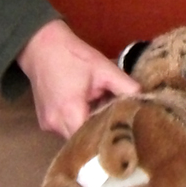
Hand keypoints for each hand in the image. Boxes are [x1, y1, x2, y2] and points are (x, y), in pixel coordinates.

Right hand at [17, 20, 139, 137]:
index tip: (125, 133)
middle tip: (118, 124)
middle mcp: (55, 124)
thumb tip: (145, 100)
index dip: (109, 136)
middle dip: (100, 133)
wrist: (40, 45)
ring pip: (74, 136)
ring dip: (89, 127)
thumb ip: (126, 86)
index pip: (92, 139)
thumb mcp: (104, 68)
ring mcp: (47, 124)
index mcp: (70, 111)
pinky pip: (65, 130)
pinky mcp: (45, 122)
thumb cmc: (72, 56)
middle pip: (83, 141)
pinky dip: (78, 123)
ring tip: (104, 114)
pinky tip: (89, 110)